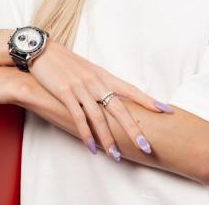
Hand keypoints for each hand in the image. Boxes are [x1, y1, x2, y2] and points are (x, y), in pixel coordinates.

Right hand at [28, 40, 170, 156]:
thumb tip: (115, 98)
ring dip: (108, 139)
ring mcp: (80, 87)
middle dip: (133, 129)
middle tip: (146, 147)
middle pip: (119, 108)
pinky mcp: (65, 92)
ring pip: (99, 117)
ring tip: (116, 157)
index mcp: (104, 76)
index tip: (166, 110)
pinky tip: (91, 147)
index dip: (148, 100)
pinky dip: (85, 133)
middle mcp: (96, 82)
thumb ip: (102, 84)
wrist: (42, 50)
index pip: (131, 90)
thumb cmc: (66, 62)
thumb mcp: (88, 70)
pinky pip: (78, 117)